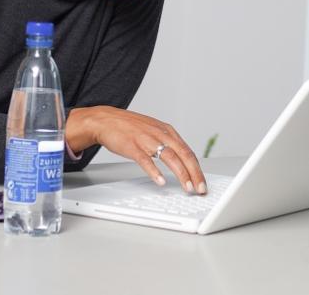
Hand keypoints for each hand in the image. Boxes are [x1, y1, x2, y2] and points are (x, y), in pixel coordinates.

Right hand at [68, 106, 206, 194]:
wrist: (106, 120)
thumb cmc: (130, 127)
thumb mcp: (154, 131)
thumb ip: (168, 143)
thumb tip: (182, 160)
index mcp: (168, 131)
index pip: (188, 152)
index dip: (198, 169)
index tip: (202, 182)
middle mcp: (161, 134)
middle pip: (184, 155)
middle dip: (195, 174)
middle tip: (200, 188)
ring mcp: (147, 140)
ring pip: (170, 157)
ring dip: (181, 174)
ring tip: (187, 187)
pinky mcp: (133, 147)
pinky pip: (146, 160)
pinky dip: (154, 172)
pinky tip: (160, 181)